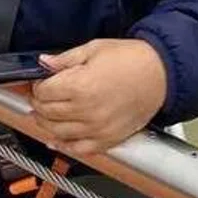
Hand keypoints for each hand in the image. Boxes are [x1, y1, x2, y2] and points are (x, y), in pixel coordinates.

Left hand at [30, 39, 167, 155]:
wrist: (160, 74)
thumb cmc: (131, 59)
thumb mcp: (94, 48)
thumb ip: (66, 59)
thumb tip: (44, 63)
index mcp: (80, 85)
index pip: (43, 92)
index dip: (37, 86)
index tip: (40, 81)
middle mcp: (85, 111)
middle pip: (47, 113)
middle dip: (39, 104)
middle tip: (40, 95)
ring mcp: (95, 129)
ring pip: (57, 133)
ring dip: (46, 124)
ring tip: (45, 114)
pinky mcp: (107, 140)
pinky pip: (78, 149)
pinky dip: (63, 146)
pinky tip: (56, 140)